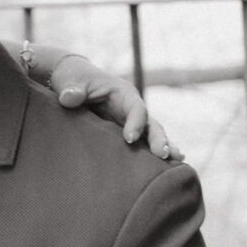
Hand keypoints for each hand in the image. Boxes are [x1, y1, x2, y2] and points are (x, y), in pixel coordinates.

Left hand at [27, 44, 180, 161]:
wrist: (72, 83)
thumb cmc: (74, 80)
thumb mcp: (71, 82)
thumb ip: (72, 90)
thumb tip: (68, 98)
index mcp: (123, 93)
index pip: (136, 108)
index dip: (135, 123)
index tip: (129, 139)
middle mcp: (133, 108)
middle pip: (151, 123)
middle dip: (158, 138)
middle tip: (164, 154)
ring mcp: (131, 122)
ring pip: (151, 135)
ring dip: (164, 147)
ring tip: (177, 161)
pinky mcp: (126, 133)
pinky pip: (143, 143)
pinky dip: (154, 154)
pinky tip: (169, 166)